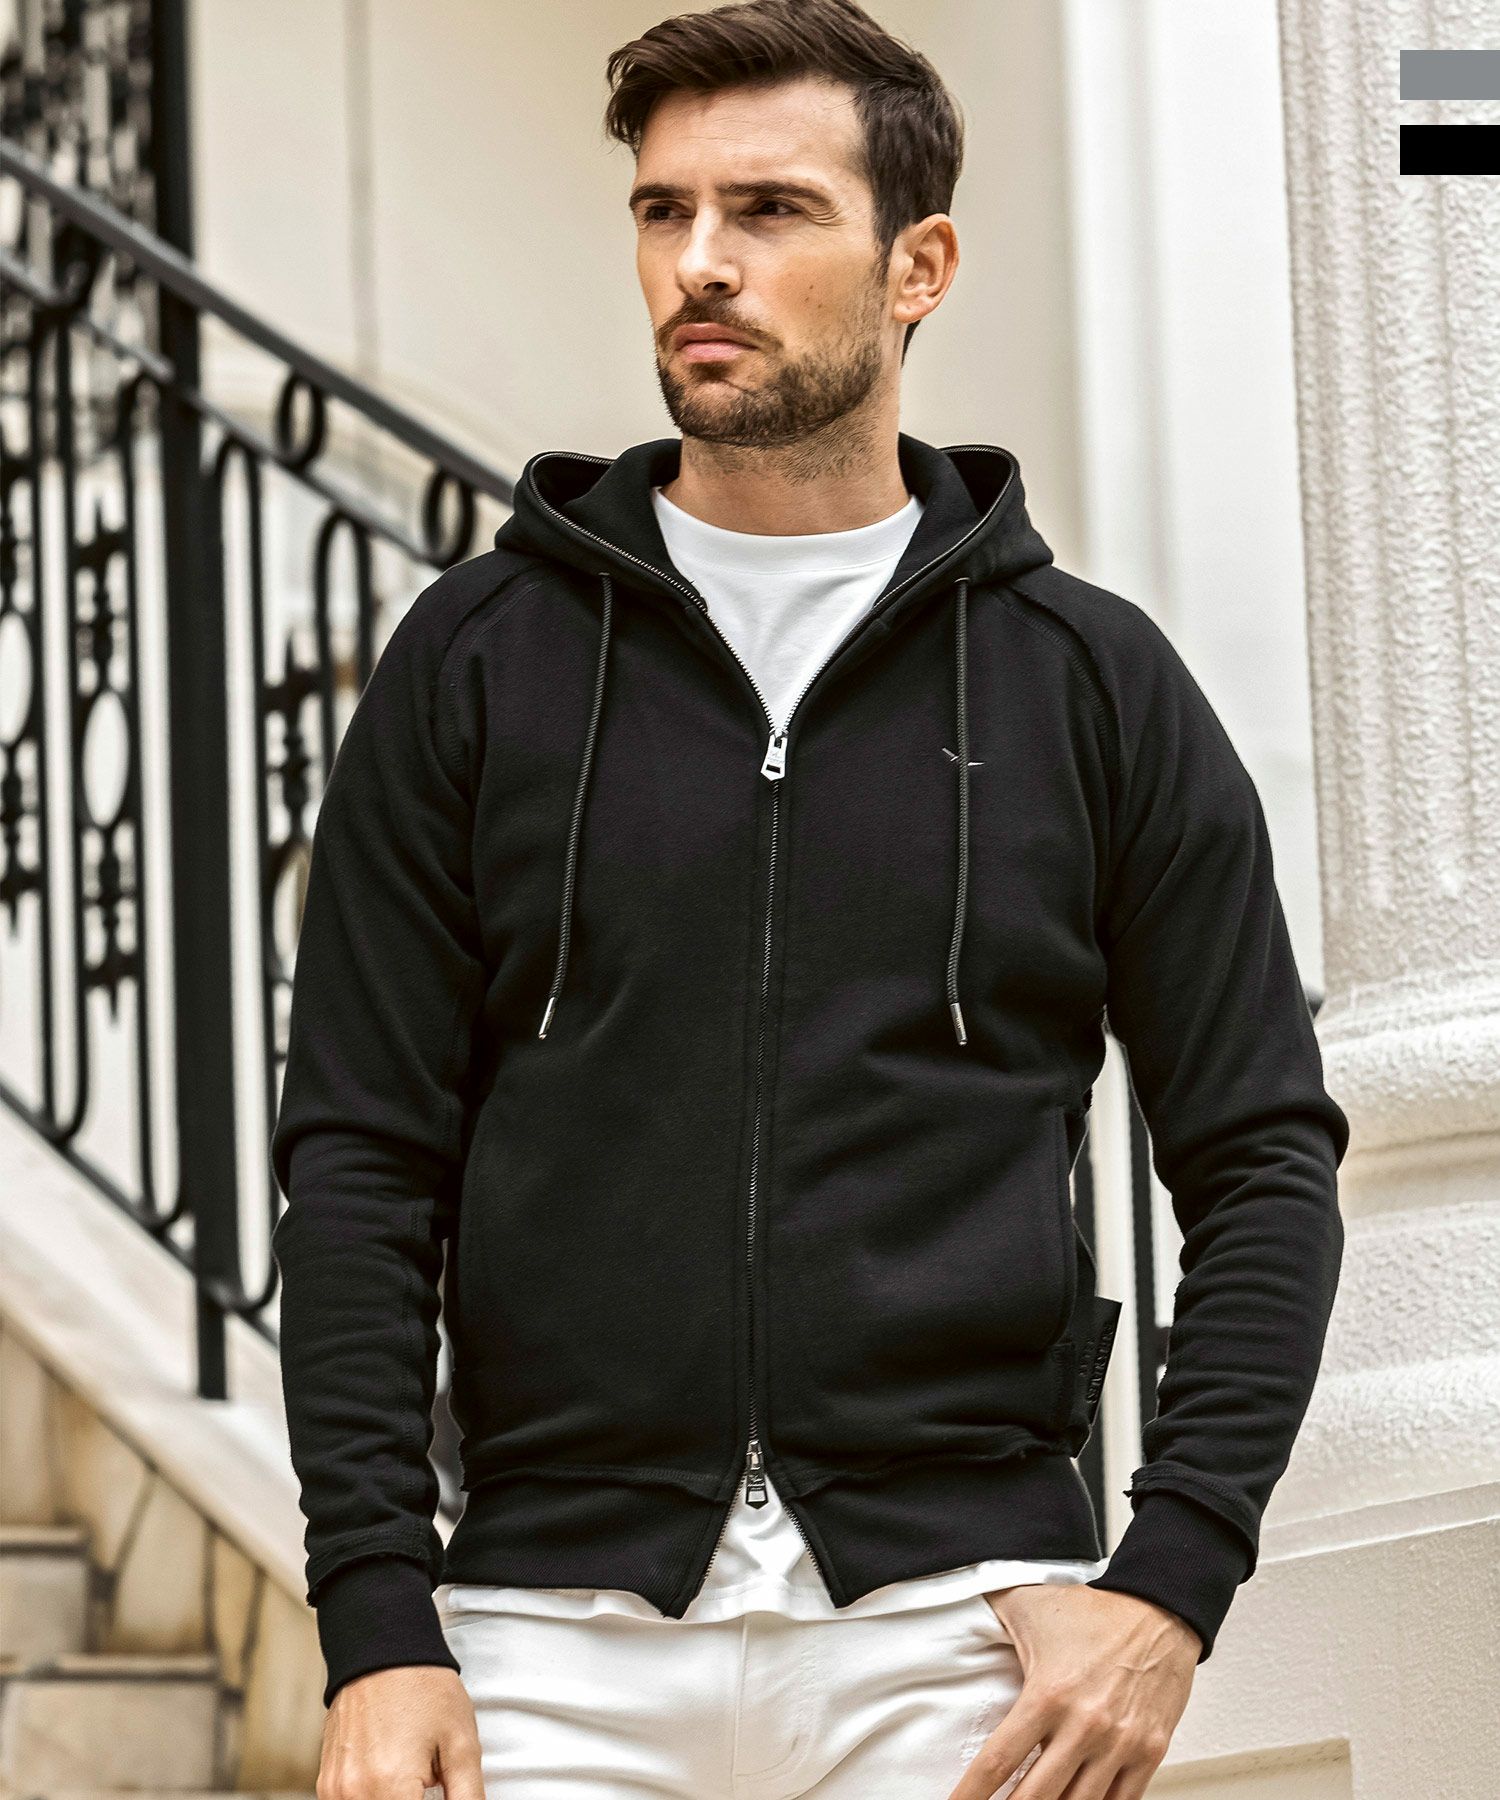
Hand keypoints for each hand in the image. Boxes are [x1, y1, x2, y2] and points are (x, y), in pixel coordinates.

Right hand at [316, 1664, 484, 1799]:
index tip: (436, 1792)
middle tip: (430, 1782)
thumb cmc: (426, 1690)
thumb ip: (467, 1797)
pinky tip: (396, 1779)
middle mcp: (353, 1794)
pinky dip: (376, 1799)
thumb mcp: (462, 1744)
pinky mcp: (327, 1784)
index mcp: (389, 1787)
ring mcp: (335, 1791)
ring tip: (415, 1778)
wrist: (382, 1648)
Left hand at [944, 1584, 1198, 1799]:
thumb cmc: (1094, 1612)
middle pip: (1035, 1798)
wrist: (1160, 1611)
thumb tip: (951, 1604)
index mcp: (1047, 1694)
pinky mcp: (1149, 1754)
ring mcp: (1120, 1744)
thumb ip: (988, 1613)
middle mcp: (1084, 1726)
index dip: (970, 1794)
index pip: (998, 1761)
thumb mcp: (1030, 1604)